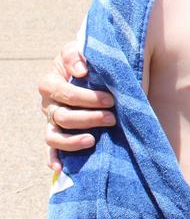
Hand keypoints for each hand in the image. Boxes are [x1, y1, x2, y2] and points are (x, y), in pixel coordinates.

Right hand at [39, 42, 114, 170]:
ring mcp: (51, 121)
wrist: (89, 70)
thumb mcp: (79, 49)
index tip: (110, 99)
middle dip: (89, 118)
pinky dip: (53, 160)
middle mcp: (48, 104)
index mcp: (50, 82)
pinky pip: (51, 151)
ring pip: (54, 137)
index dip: (87, 98)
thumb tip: (81, 71)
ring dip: (73, 141)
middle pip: (63, 117)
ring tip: (93, 140)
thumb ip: (77, 55)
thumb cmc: (85, 60)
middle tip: (112, 117)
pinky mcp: (57, 134)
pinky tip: (60, 169)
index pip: (66, 93)